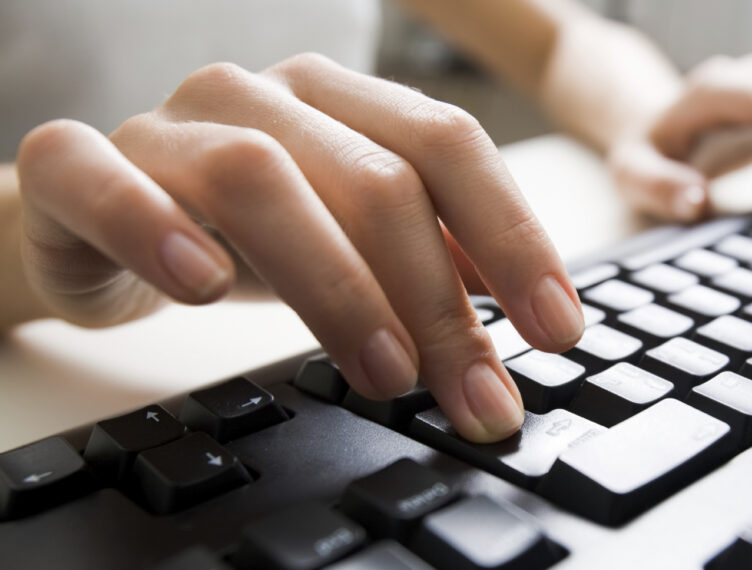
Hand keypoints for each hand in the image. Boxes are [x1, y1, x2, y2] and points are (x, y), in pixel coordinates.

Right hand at [15, 53, 584, 441]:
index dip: (513, 236)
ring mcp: (169, 126)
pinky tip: (203, 286)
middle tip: (472, 390)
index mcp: (340, 103)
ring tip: (383, 373)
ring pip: (260, 176)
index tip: (558, 329)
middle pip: (372, 176)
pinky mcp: (78, 167)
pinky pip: (109, 181)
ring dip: (335, 285)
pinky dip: (157, 229)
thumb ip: (431, 255)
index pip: (448, 146)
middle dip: (436, 298)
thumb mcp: (351, 243)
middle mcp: (262, 97)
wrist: (99, 221)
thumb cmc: (241, 231)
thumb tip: (520, 297)